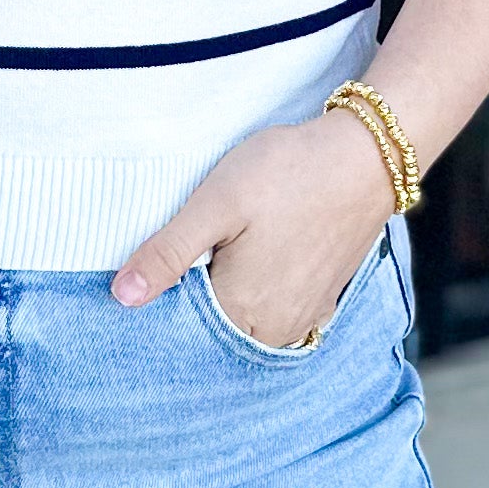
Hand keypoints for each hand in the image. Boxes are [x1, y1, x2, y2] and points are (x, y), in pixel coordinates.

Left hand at [112, 114, 395, 347]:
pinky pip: (277, 316)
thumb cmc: (288, 173)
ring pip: (247, 325)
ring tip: (224, 256)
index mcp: (242, 312)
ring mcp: (304, 319)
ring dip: (229, 301)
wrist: (367, 156)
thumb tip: (122, 297)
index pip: (181, 328)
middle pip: (215, 331)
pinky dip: (261, 299)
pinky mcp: (323, 301)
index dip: (164, 300)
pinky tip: (257, 264)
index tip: (157, 267)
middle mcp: (275, 329)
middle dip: (195, 303)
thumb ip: (168, 253)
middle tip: (194, 252)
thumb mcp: (216, 204)